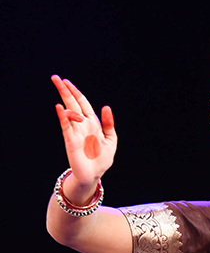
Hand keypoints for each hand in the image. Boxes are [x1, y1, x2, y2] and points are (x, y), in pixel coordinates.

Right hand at [52, 75, 116, 192]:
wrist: (94, 175)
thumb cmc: (102, 159)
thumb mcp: (111, 140)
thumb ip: (109, 124)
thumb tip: (106, 107)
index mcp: (92, 123)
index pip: (82, 103)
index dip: (75, 92)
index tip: (66, 82)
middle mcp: (82, 125)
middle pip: (72, 103)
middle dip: (64, 90)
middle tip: (55, 78)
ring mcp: (75, 131)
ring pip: (68, 112)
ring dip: (68, 105)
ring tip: (72, 109)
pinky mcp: (70, 140)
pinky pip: (66, 126)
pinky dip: (63, 117)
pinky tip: (60, 108)